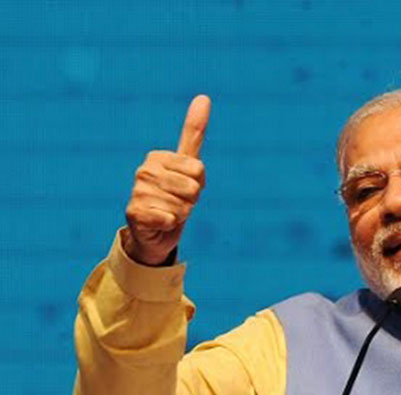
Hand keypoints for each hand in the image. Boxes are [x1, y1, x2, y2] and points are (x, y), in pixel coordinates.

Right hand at [124, 95, 210, 264]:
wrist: (155, 231)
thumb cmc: (175, 196)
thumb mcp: (188, 165)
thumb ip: (194, 133)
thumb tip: (204, 96)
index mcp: (157, 156)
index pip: (199, 171)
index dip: (199, 185)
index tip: (185, 187)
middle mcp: (144, 171)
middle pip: (192, 188)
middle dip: (191, 201)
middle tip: (177, 203)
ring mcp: (137, 191)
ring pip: (182, 206)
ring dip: (181, 214)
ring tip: (168, 212)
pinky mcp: (134, 213)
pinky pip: (170, 219)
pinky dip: (170, 225)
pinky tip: (159, 223)